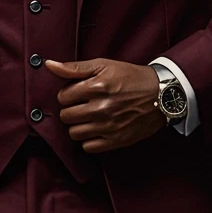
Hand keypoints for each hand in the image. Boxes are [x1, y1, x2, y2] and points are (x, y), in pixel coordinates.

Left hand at [44, 57, 166, 153]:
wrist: (161, 94)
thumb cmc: (131, 77)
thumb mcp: (104, 65)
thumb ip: (75, 67)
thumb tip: (49, 65)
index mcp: (96, 86)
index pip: (63, 97)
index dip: (68, 94)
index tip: (78, 93)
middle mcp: (101, 108)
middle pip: (66, 116)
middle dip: (71, 110)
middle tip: (83, 106)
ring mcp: (109, 126)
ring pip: (74, 133)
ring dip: (78, 126)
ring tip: (89, 118)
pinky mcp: (116, 140)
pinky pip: (88, 147)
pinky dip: (89, 140)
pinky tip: (97, 130)